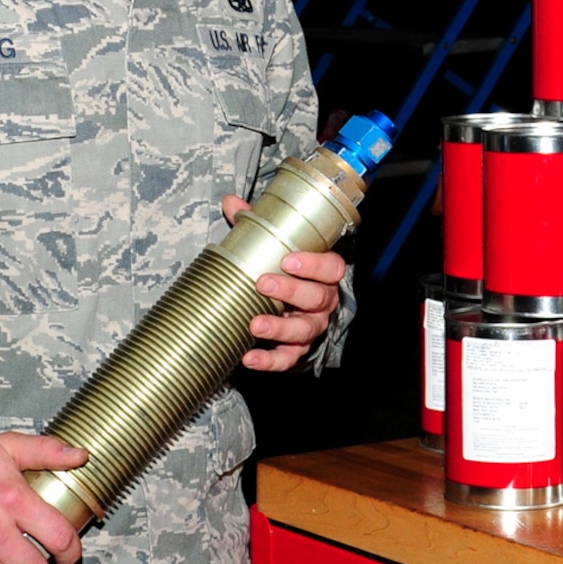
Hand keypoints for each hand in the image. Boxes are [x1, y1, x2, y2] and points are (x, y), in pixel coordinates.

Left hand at [223, 194, 344, 371]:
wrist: (295, 304)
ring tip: (255, 324)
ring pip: (304, 330)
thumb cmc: (288, 270)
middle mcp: (323, 302)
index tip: (289, 259)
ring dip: (280, 328)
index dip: (313, 264)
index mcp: (324, 274)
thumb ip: (257, 224)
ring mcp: (311, 327)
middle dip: (290, 291)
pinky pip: (288, 358)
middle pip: (316, 298)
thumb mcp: (278, 246)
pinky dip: (270, 361)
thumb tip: (231, 202)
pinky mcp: (297, 349)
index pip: (331, 268)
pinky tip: (249, 357)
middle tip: (263, 283)